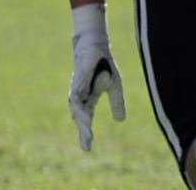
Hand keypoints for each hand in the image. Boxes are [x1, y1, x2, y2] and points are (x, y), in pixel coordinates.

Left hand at [68, 5, 125, 150]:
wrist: (96, 45)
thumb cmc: (103, 64)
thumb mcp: (115, 85)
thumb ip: (116, 102)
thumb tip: (120, 121)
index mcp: (89, 98)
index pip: (86, 120)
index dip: (86, 134)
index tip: (87, 149)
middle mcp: (81, 96)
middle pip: (80, 117)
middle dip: (83, 131)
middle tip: (87, 146)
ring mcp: (77, 88)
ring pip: (76, 108)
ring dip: (81, 120)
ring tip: (86, 131)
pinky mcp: (77, 79)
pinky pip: (76, 95)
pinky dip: (79, 105)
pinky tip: (82, 112)